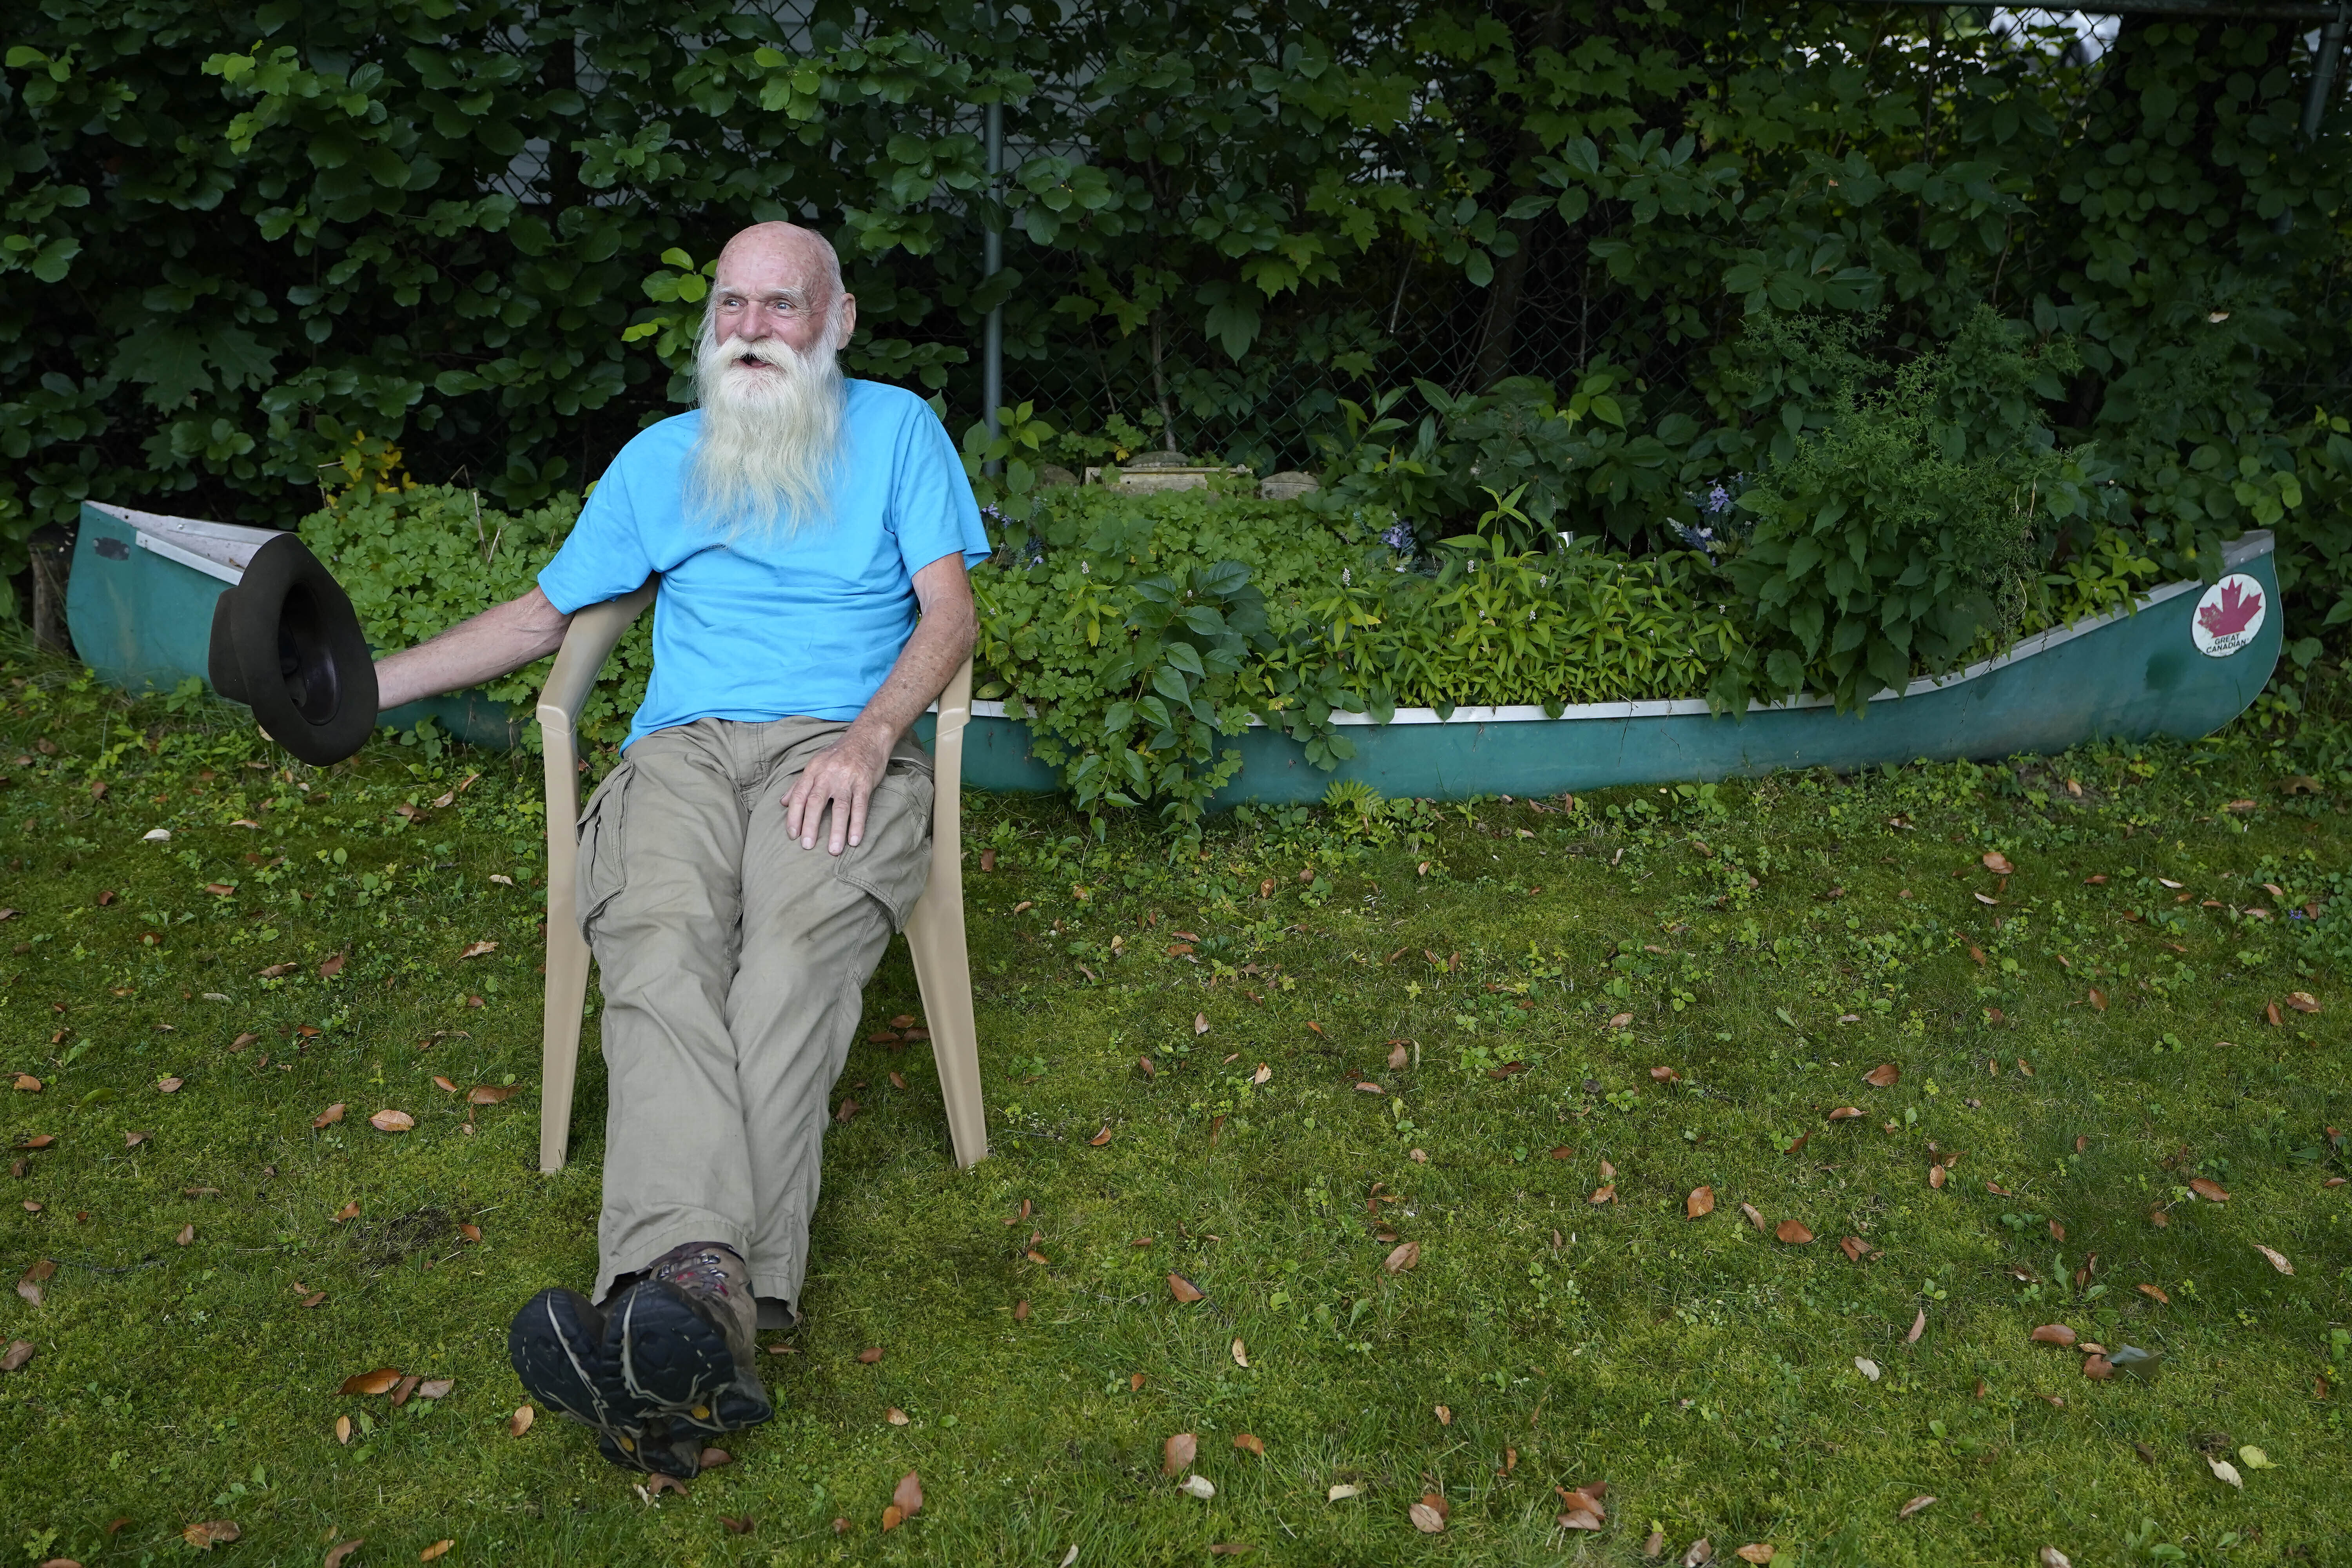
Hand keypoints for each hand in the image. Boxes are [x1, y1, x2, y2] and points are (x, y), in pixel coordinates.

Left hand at [783, 727, 891, 853]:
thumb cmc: (840, 753)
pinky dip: (857, 824)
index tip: (792, 835)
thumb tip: (783, 802)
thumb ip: (799, 784)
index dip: (794, 816)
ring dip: (836, 830)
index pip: (799, 795)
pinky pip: (860, 806)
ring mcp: (847, 779)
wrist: (867, 737)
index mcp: (813, 770)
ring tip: (834, 850)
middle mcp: (828, 775)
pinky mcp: (864, 783)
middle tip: (806, 846)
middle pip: (815, 802)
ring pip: (840, 807)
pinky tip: (854, 840)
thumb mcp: (816, 764)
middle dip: (810, 825)